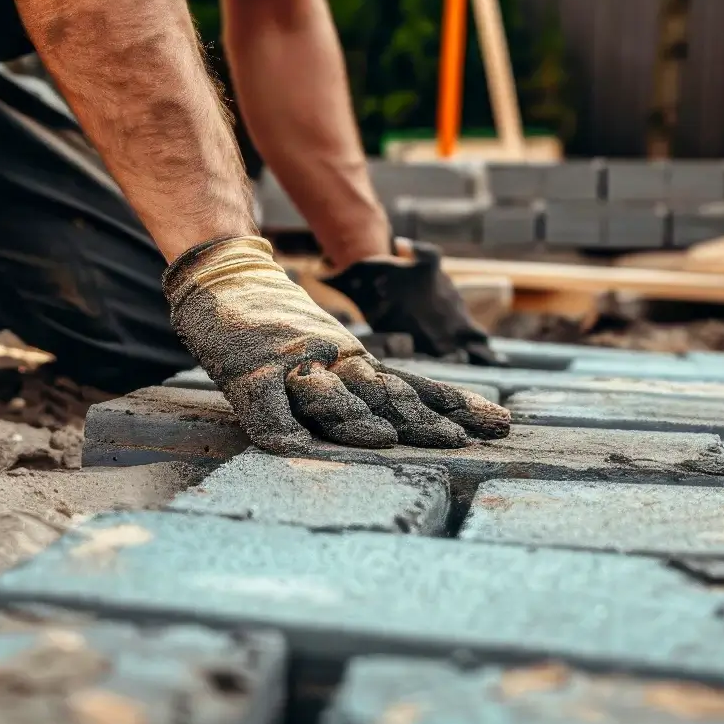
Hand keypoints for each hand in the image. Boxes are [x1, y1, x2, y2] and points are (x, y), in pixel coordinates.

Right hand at [165, 235, 510, 454]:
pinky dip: (278, 426)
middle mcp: (333, 361)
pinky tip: (295, 449)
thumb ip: (359, 381)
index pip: (413, 386)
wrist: (226, 274)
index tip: (497, 424)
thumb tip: (404, 421)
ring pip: (331, 395)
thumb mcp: (328, 350)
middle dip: (427, 419)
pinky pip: (264, 404)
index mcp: (355, 360)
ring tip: (389, 441)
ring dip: (360, 419)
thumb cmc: (277, 323)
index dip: (454, 405)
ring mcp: (291, 365)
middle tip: (468, 439)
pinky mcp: (249, 372)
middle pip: (386, 393)